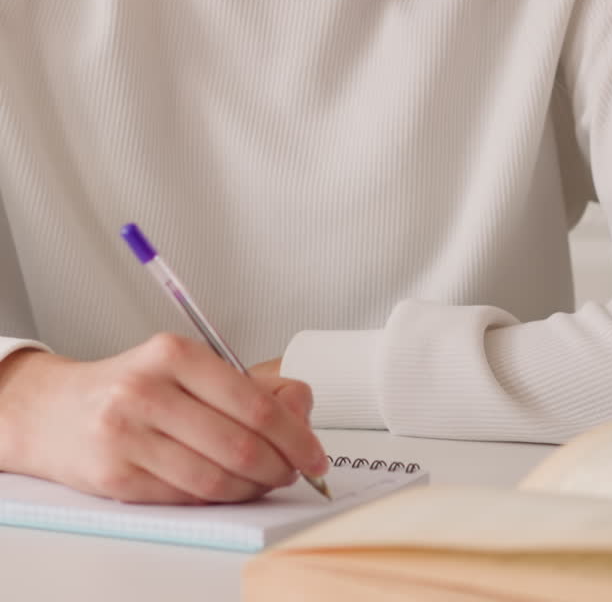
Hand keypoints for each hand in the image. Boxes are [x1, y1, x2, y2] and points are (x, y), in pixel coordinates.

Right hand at [0, 337, 326, 504]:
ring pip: (214, 479)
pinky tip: (227, 488)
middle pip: (238, 445)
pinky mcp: (116, 476)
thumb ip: (250, 383)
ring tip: (264, 481)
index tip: (314, 452)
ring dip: (252, 488)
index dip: (294, 435)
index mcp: (174, 353)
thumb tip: (302, 407)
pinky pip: (185, 497)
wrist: (58, 411)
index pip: (252, 403)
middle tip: (294, 470)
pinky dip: (218, 499)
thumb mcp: (188, 365)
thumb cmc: (133, 387)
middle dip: (279, 466)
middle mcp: (147, 390)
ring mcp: (127, 435)